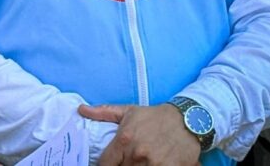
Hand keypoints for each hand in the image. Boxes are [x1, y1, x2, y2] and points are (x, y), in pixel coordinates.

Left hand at [79, 103, 200, 165]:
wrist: (187, 121)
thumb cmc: (154, 116)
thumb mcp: (128, 111)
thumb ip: (103, 112)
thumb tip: (81, 110)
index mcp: (124, 140)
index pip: (105, 164)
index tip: (104, 164)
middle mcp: (137, 154)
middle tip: (124, 161)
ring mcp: (154, 165)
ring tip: (136, 163)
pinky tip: (150, 165)